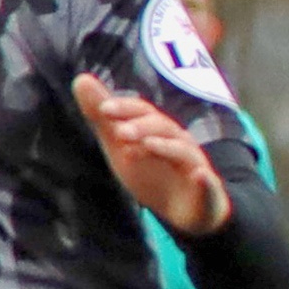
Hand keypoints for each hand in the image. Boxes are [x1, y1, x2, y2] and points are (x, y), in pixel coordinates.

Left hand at [74, 74, 230, 235]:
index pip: (143, 113)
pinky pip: (208, 183)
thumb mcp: (120, 145)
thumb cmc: (149, 170)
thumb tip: (80, 78)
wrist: (182, 210)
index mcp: (158, 131)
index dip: (125, 109)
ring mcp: (194, 165)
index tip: (103, 109)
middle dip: (142, 127)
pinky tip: (199, 175)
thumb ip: (103, 118)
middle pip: (163, 128)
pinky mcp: (206, 190)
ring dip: (165, 147)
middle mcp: (179, 142)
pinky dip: (205, 179)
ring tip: (146, 145)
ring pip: (183, 152)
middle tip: (120, 132)